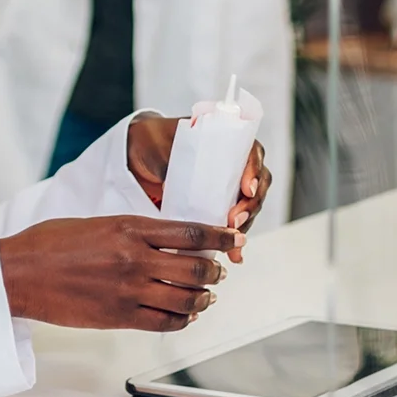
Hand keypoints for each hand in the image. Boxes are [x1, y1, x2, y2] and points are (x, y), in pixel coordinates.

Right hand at [0, 215, 236, 330]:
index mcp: (131, 227)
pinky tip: (187, 315)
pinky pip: (164, 323)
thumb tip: (170, 238)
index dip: (220, 237)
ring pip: (186, 298)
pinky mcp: (118, 317)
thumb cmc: (52, 243)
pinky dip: (183, 320)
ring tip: (207, 295)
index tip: (234, 239)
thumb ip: (136, 230)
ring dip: (204, 297)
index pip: (192, 233)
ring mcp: (128, 290)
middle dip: (216, 270)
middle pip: (197, 267)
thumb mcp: (100, 222)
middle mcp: (135, 258)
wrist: (18, 274)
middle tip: (221, 270)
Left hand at [127, 116, 271, 262]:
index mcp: (226, 141)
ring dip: (244, 226)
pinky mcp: (216, 207)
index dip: (255, 173)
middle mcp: (231, 164)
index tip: (248, 189)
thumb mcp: (161, 146)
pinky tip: (233, 256)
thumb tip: (169, 186)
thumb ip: (168, 163)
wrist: (140, 156)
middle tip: (235, 222)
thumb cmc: (153, 144)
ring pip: (248, 207)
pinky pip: (232, 223)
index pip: (252, 155)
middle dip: (250, 207)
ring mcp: (225, 187)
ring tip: (232, 246)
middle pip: (256, 185)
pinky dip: (233, 240)